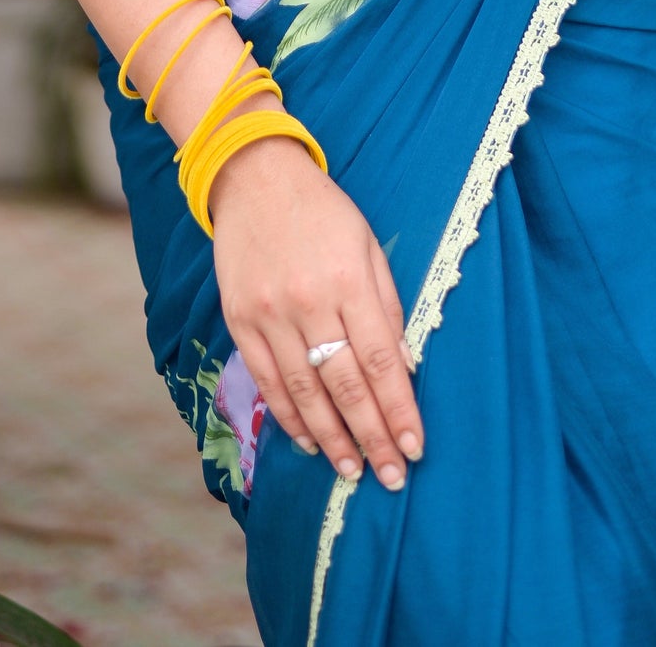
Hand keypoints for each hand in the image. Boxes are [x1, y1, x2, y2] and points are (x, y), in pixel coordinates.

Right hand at [210, 135, 423, 489]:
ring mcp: (269, 314)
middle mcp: (309, 302)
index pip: (382, 362)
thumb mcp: (368, 244)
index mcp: (349, 280)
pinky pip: (267, 381)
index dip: (400, 411)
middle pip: (346, 386)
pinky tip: (310, 441)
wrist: (255, 177)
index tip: (415, 449)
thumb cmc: (323, 211)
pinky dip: (289, 416)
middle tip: (392, 477)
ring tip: (353, 472)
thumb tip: (403, 366)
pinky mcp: (240, 319)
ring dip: (332, 439)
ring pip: (305, 393)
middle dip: (372, 438)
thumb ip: (387, 304)